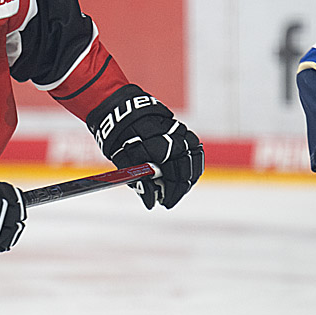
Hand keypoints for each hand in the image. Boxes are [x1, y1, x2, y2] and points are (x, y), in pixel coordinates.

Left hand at [87, 85, 202, 208]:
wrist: (120, 111)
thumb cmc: (120, 139)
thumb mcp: (124, 163)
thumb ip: (140, 182)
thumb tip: (151, 203)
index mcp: (156, 147)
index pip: (171, 176)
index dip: (171, 193)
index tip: (165, 203)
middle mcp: (171, 138)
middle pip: (185, 169)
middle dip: (179, 187)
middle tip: (170, 199)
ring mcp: (179, 131)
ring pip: (194, 158)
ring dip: (188, 176)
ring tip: (179, 188)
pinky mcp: (182, 128)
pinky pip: (194, 148)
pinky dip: (192, 162)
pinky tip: (185, 173)